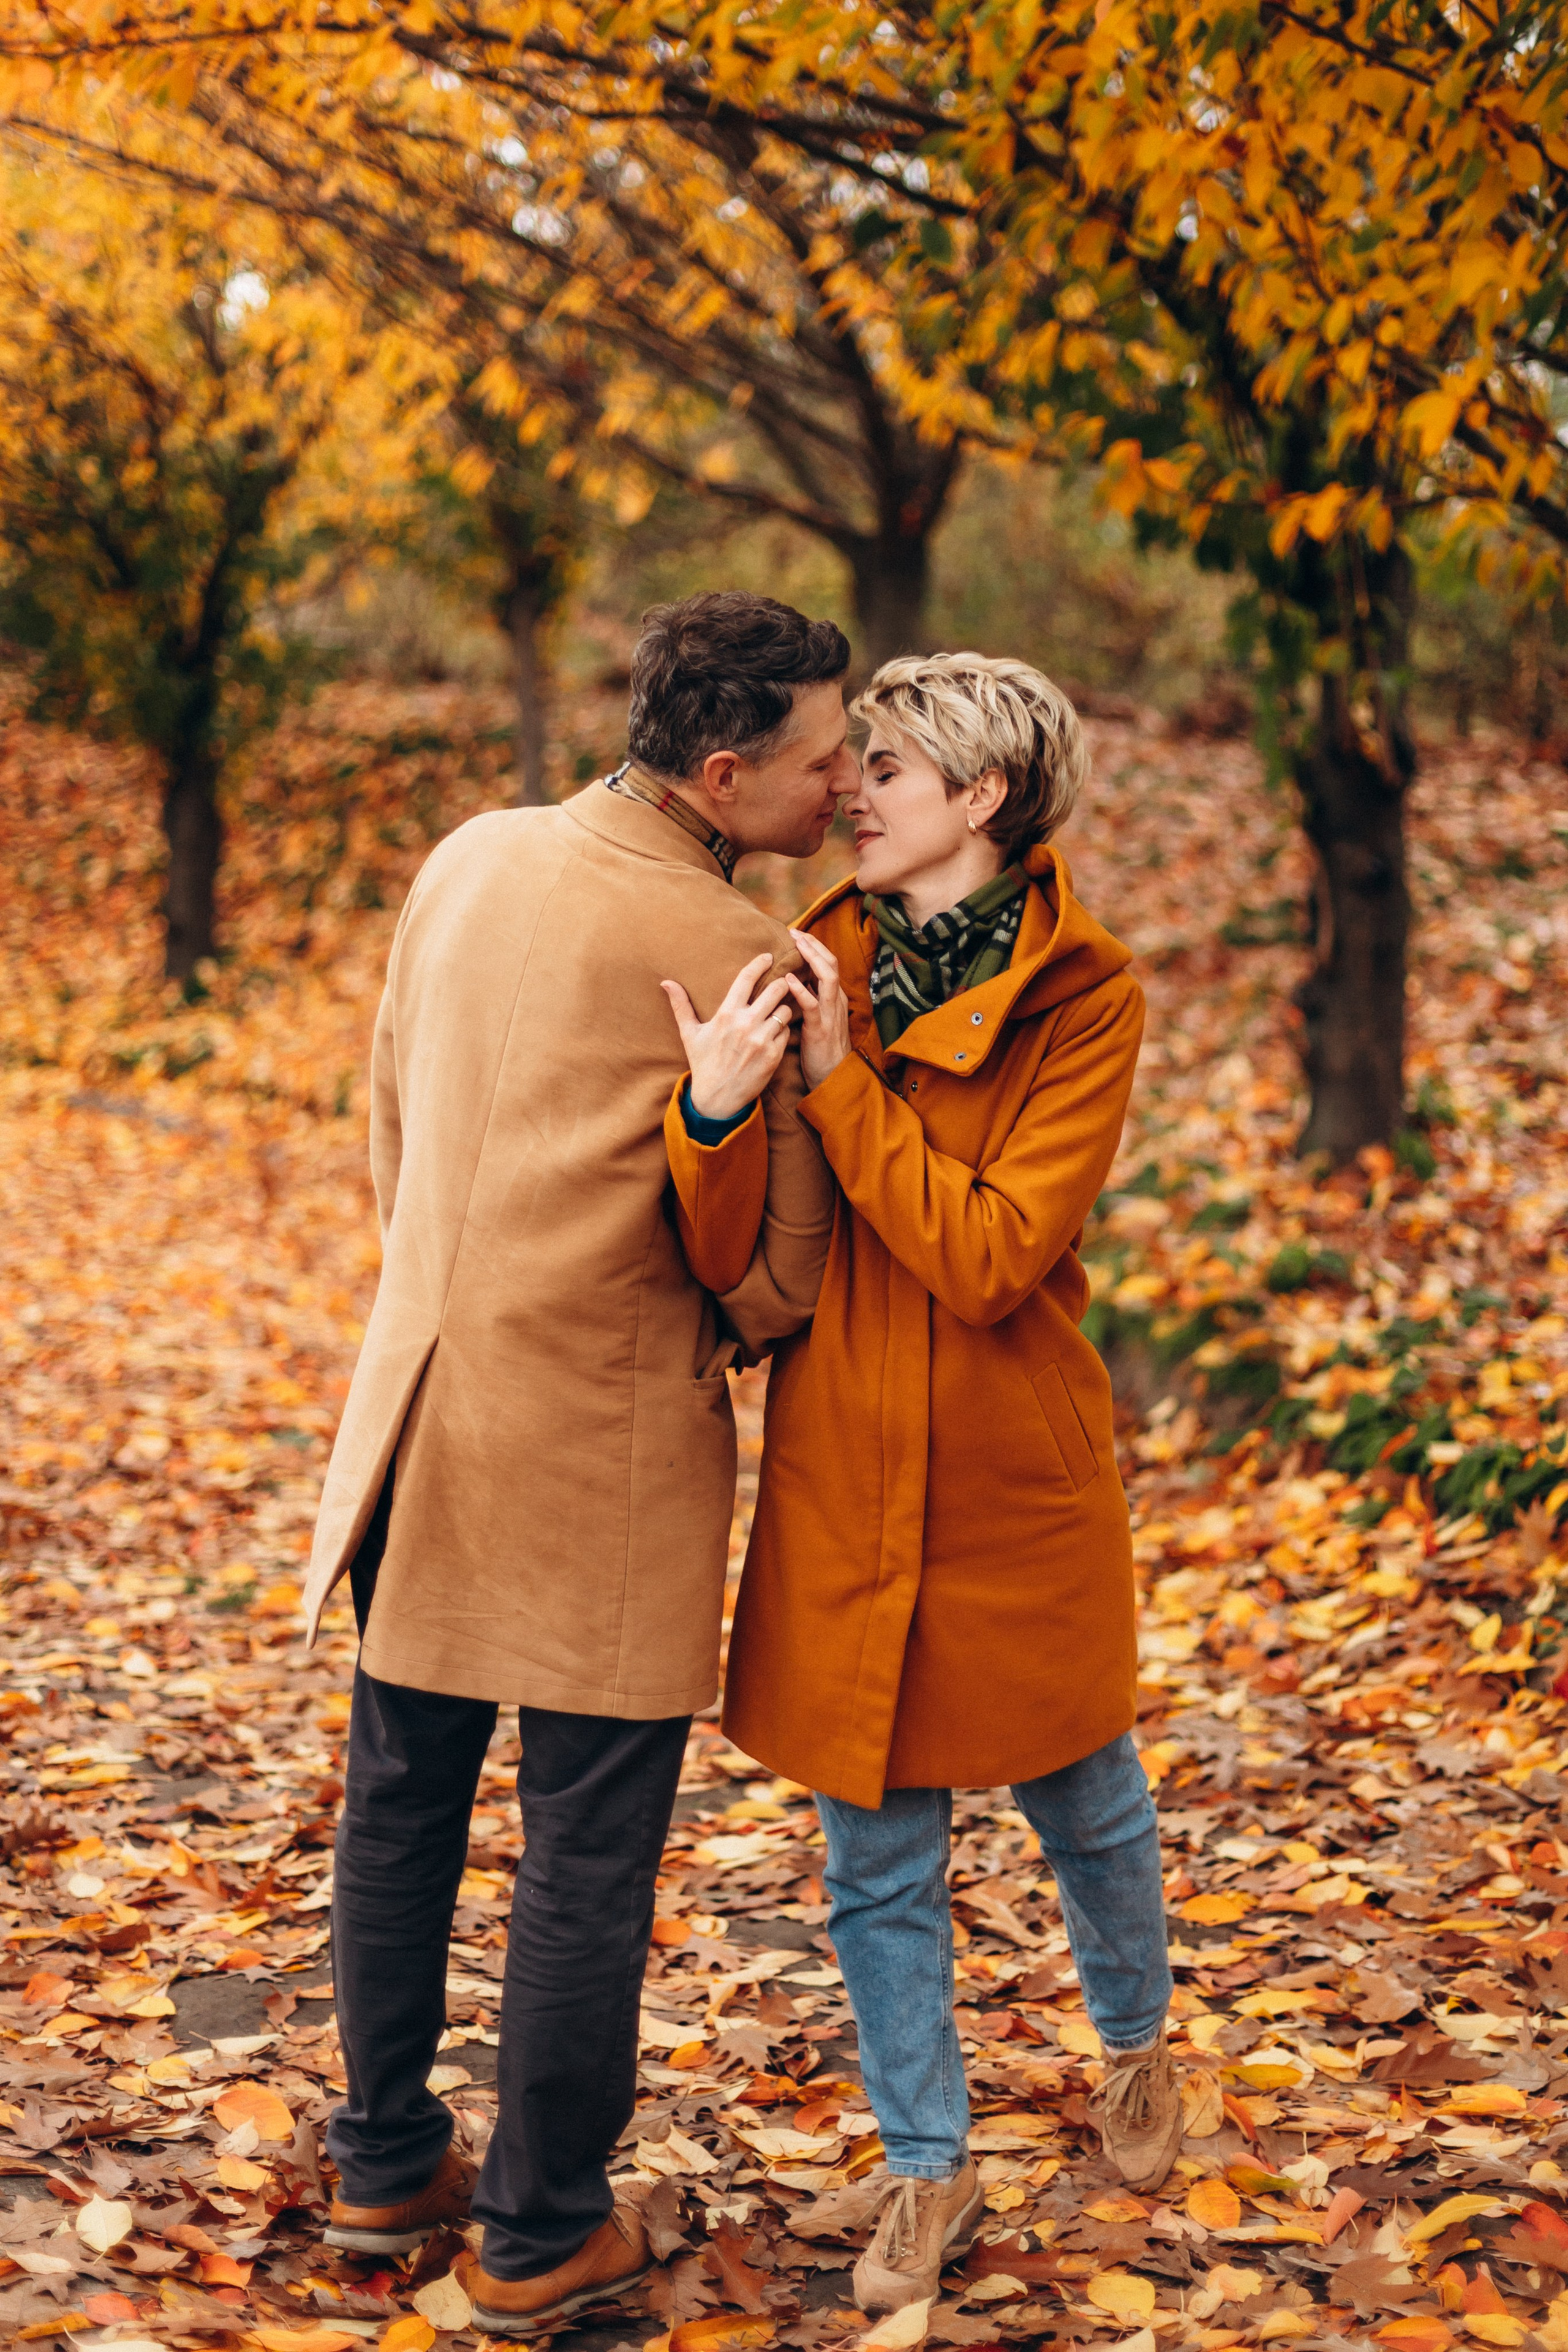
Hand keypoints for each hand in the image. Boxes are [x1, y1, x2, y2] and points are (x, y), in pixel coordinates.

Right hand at [662, 951, 795, 1120]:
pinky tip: (775, 1034)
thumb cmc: (703, 1063)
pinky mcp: (774, 1055)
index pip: (746, 979)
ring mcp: (762, 1040)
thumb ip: (681, 1005)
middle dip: (780, 985)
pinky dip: (784, 1031)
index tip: (768, 956)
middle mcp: (746, 1024)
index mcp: (726, 1014)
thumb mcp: (689, 1034)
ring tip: (777, 1013)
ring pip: (785, 1010)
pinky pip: (787, 1032)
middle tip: (781, 984)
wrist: (717, 1098)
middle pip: (776, 990)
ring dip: (783, 1009)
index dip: (759, 963)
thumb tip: (666, 981)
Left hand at [786, 929, 849, 1090]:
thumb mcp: (815, 1019)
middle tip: (794, 931)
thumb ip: (808, 999)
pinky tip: (788, 980)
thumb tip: (792, 980)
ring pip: (828, 977)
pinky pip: (813, 1005)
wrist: (832, 1078)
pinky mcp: (821, 1029)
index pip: (827, 963)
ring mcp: (830, 1013)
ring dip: (812, 958)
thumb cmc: (819, 1049)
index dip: (814, 946)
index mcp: (833, 997)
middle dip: (813, 945)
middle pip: (830, 963)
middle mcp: (836, 1001)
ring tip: (796, 944)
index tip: (796, 934)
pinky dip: (802, 990)